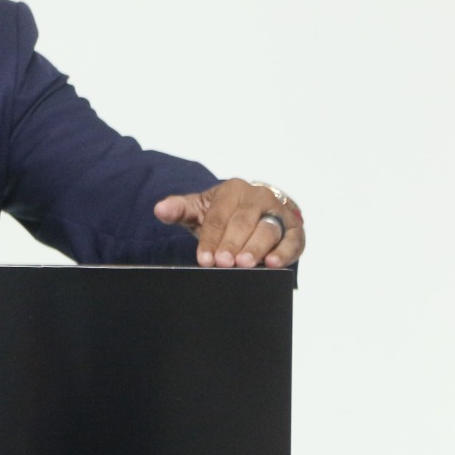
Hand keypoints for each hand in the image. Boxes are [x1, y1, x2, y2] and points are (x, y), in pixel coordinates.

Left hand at [153, 178, 304, 268]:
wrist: (253, 211)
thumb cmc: (223, 212)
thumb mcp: (199, 209)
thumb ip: (179, 209)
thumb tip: (160, 209)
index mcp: (233, 189)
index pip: (219, 216)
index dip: (211, 238)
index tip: (204, 258)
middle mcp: (258, 197)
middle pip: (243, 222)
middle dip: (232, 244)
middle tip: (223, 262)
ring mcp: (279, 213)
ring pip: (268, 230)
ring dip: (256, 248)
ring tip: (244, 264)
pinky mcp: (295, 230)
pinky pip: (292, 241)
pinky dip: (284, 252)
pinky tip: (273, 264)